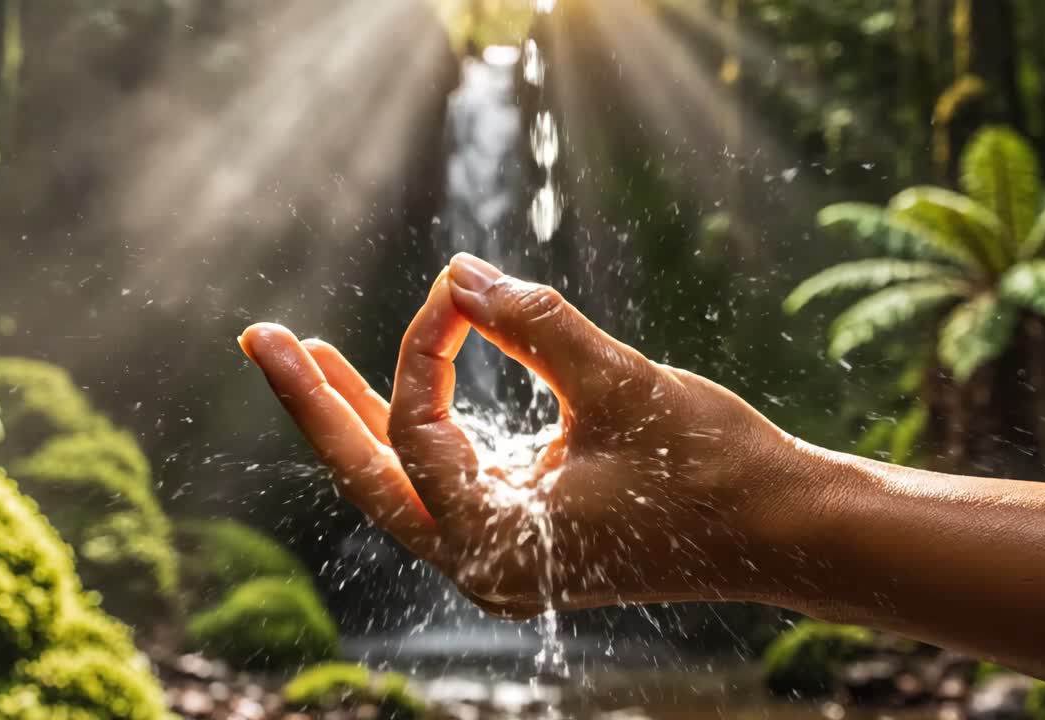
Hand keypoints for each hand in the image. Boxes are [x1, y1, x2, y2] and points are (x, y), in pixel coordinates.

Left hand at [239, 254, 814, 617]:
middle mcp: (483, 561)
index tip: (459, 284)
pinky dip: (418, 432)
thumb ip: (537, 326)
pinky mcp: (525, 531)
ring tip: (308, 360)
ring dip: (358, 418)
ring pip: (402, 483)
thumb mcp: (624, 385)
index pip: (420, 432)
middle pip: (370, 477)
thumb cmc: (713, 468)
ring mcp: (500, 553)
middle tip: (262, 341)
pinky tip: (399, 387)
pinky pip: (446, 481)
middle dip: (317, 406)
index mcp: (497, 543)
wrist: (783, 528)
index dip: (425, 346)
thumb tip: (461, 272)